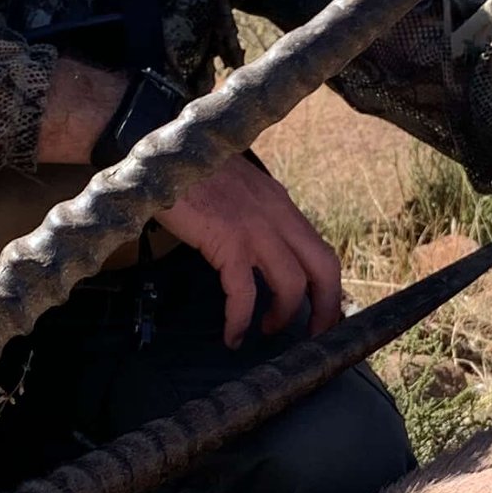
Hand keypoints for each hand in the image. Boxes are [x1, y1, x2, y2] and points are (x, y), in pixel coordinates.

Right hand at [157, 153, 344, 345]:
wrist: (162, 157)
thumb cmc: (191, 174)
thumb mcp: (237, 191)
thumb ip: (254, 216)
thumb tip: (258, 252)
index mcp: (280, 204)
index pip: (320, 251)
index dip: (328, 287)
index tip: (321, 312)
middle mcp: (277, 214)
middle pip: (324, 267)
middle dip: (326, 307)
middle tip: (315, 334)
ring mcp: (255, 227)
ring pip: (292, 283)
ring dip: (283, 315)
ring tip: (268, 331)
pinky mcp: (227, 239)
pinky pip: (243, 292)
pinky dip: (240, 320)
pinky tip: (232, 335)